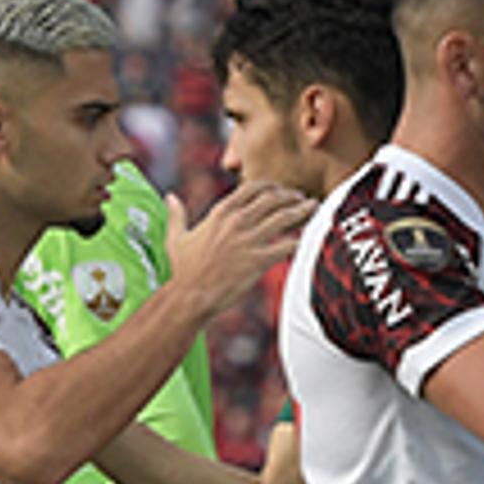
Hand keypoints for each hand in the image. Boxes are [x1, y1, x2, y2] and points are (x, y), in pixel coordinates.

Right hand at [162, 181, 316, 314]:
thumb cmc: (183, 270)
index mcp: (220, 213)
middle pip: (273, 199)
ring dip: (302, 211)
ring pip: (284, 218)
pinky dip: (301, 241)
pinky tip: (309, 240)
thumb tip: (169, 197)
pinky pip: (287, 246)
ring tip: (314, 209)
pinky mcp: (258, 261)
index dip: (271, 186)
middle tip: (302, 199)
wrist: (190, 296)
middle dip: (291, 196)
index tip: (281, 190)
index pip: (252, 188)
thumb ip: (176, 215)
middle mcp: (236, 222)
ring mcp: (248, 241)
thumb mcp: (176, 238)